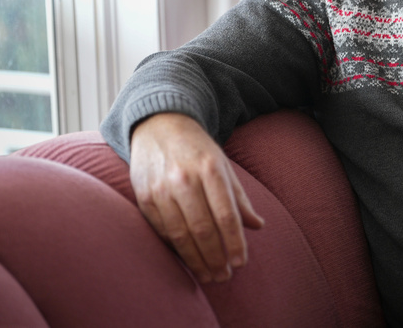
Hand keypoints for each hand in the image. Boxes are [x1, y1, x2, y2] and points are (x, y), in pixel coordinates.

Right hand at [129, 113, 264, 282]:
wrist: (158, 126)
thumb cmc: (197, 150)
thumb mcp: (224, 165)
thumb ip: (239, 197)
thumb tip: (258, 226)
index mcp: (211, 169)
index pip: (226, 215)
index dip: (235, 242)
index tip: (241, 263)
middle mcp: (185, 179)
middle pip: (203, 229)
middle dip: (216, 257)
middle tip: (225, 276)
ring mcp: (161, 189)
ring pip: (181, 235)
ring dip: (196, 260)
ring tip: (209, 275)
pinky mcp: (144, 197)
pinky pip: (163, 231)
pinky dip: (177, 249)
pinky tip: (188, 259)